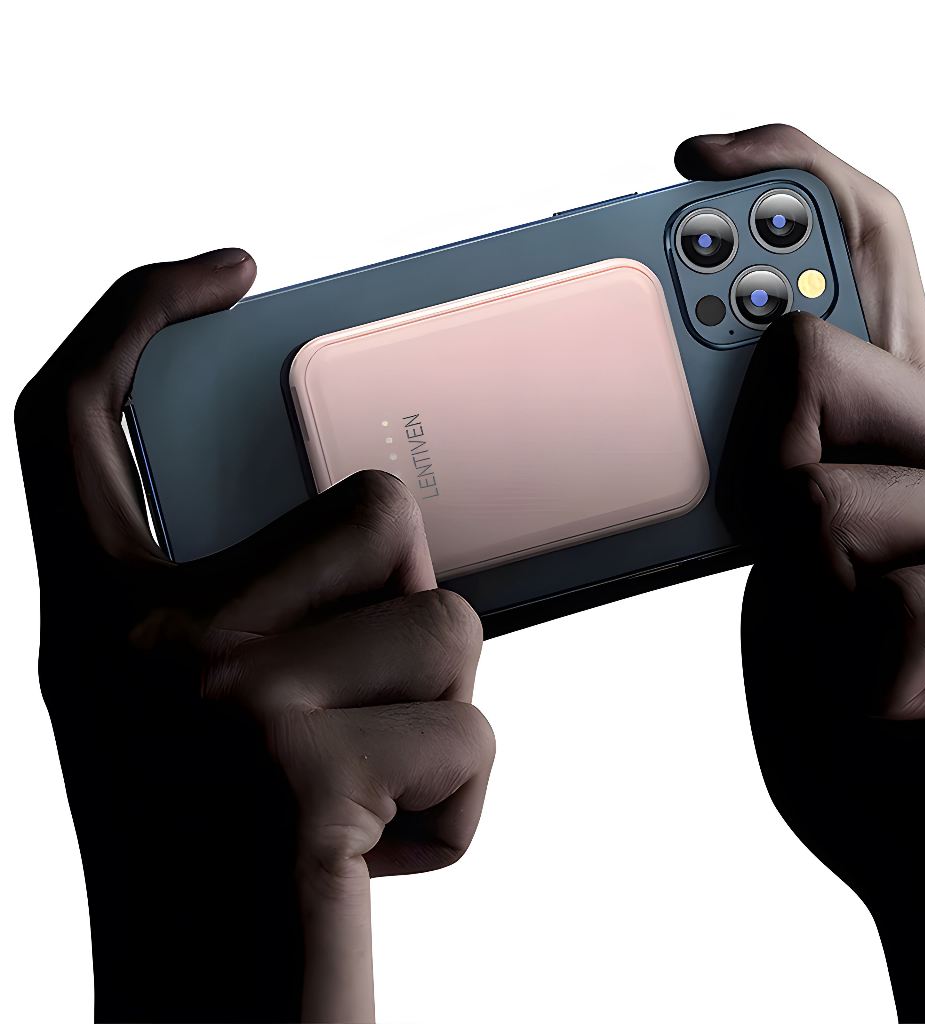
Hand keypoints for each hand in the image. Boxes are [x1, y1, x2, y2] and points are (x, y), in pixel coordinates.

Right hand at [15, 251, 493, 1023]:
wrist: (210, 1019)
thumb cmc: (228, 858)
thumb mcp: (213, 707)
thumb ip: (272, 599)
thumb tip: (394, 521)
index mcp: (96, 612)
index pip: (74, 415)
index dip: (139, 313)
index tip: (231, 271)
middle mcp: (129, 640)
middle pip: (371, 508)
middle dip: (409, 599)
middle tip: (355, 703)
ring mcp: (213, 701)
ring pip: (447, 618)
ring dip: (437, 710)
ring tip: (360, 791)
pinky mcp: (300, 773)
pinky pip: (472, 729)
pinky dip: (457, 799)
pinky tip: (374, 851)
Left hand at [676, 126, 924, 1021]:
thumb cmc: (856, 728)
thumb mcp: (791, 585)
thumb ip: (783, 480)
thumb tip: (771, 365)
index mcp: (912, 427)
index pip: (867, 247)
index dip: (791, 174)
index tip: (696, 157)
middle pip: (822, 363)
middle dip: (773, 480)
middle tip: (803, 561)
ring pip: (829, 502)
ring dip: (814, 615)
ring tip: (869, 677)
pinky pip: (900, 601)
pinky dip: (867, 680)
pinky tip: (911, 713)